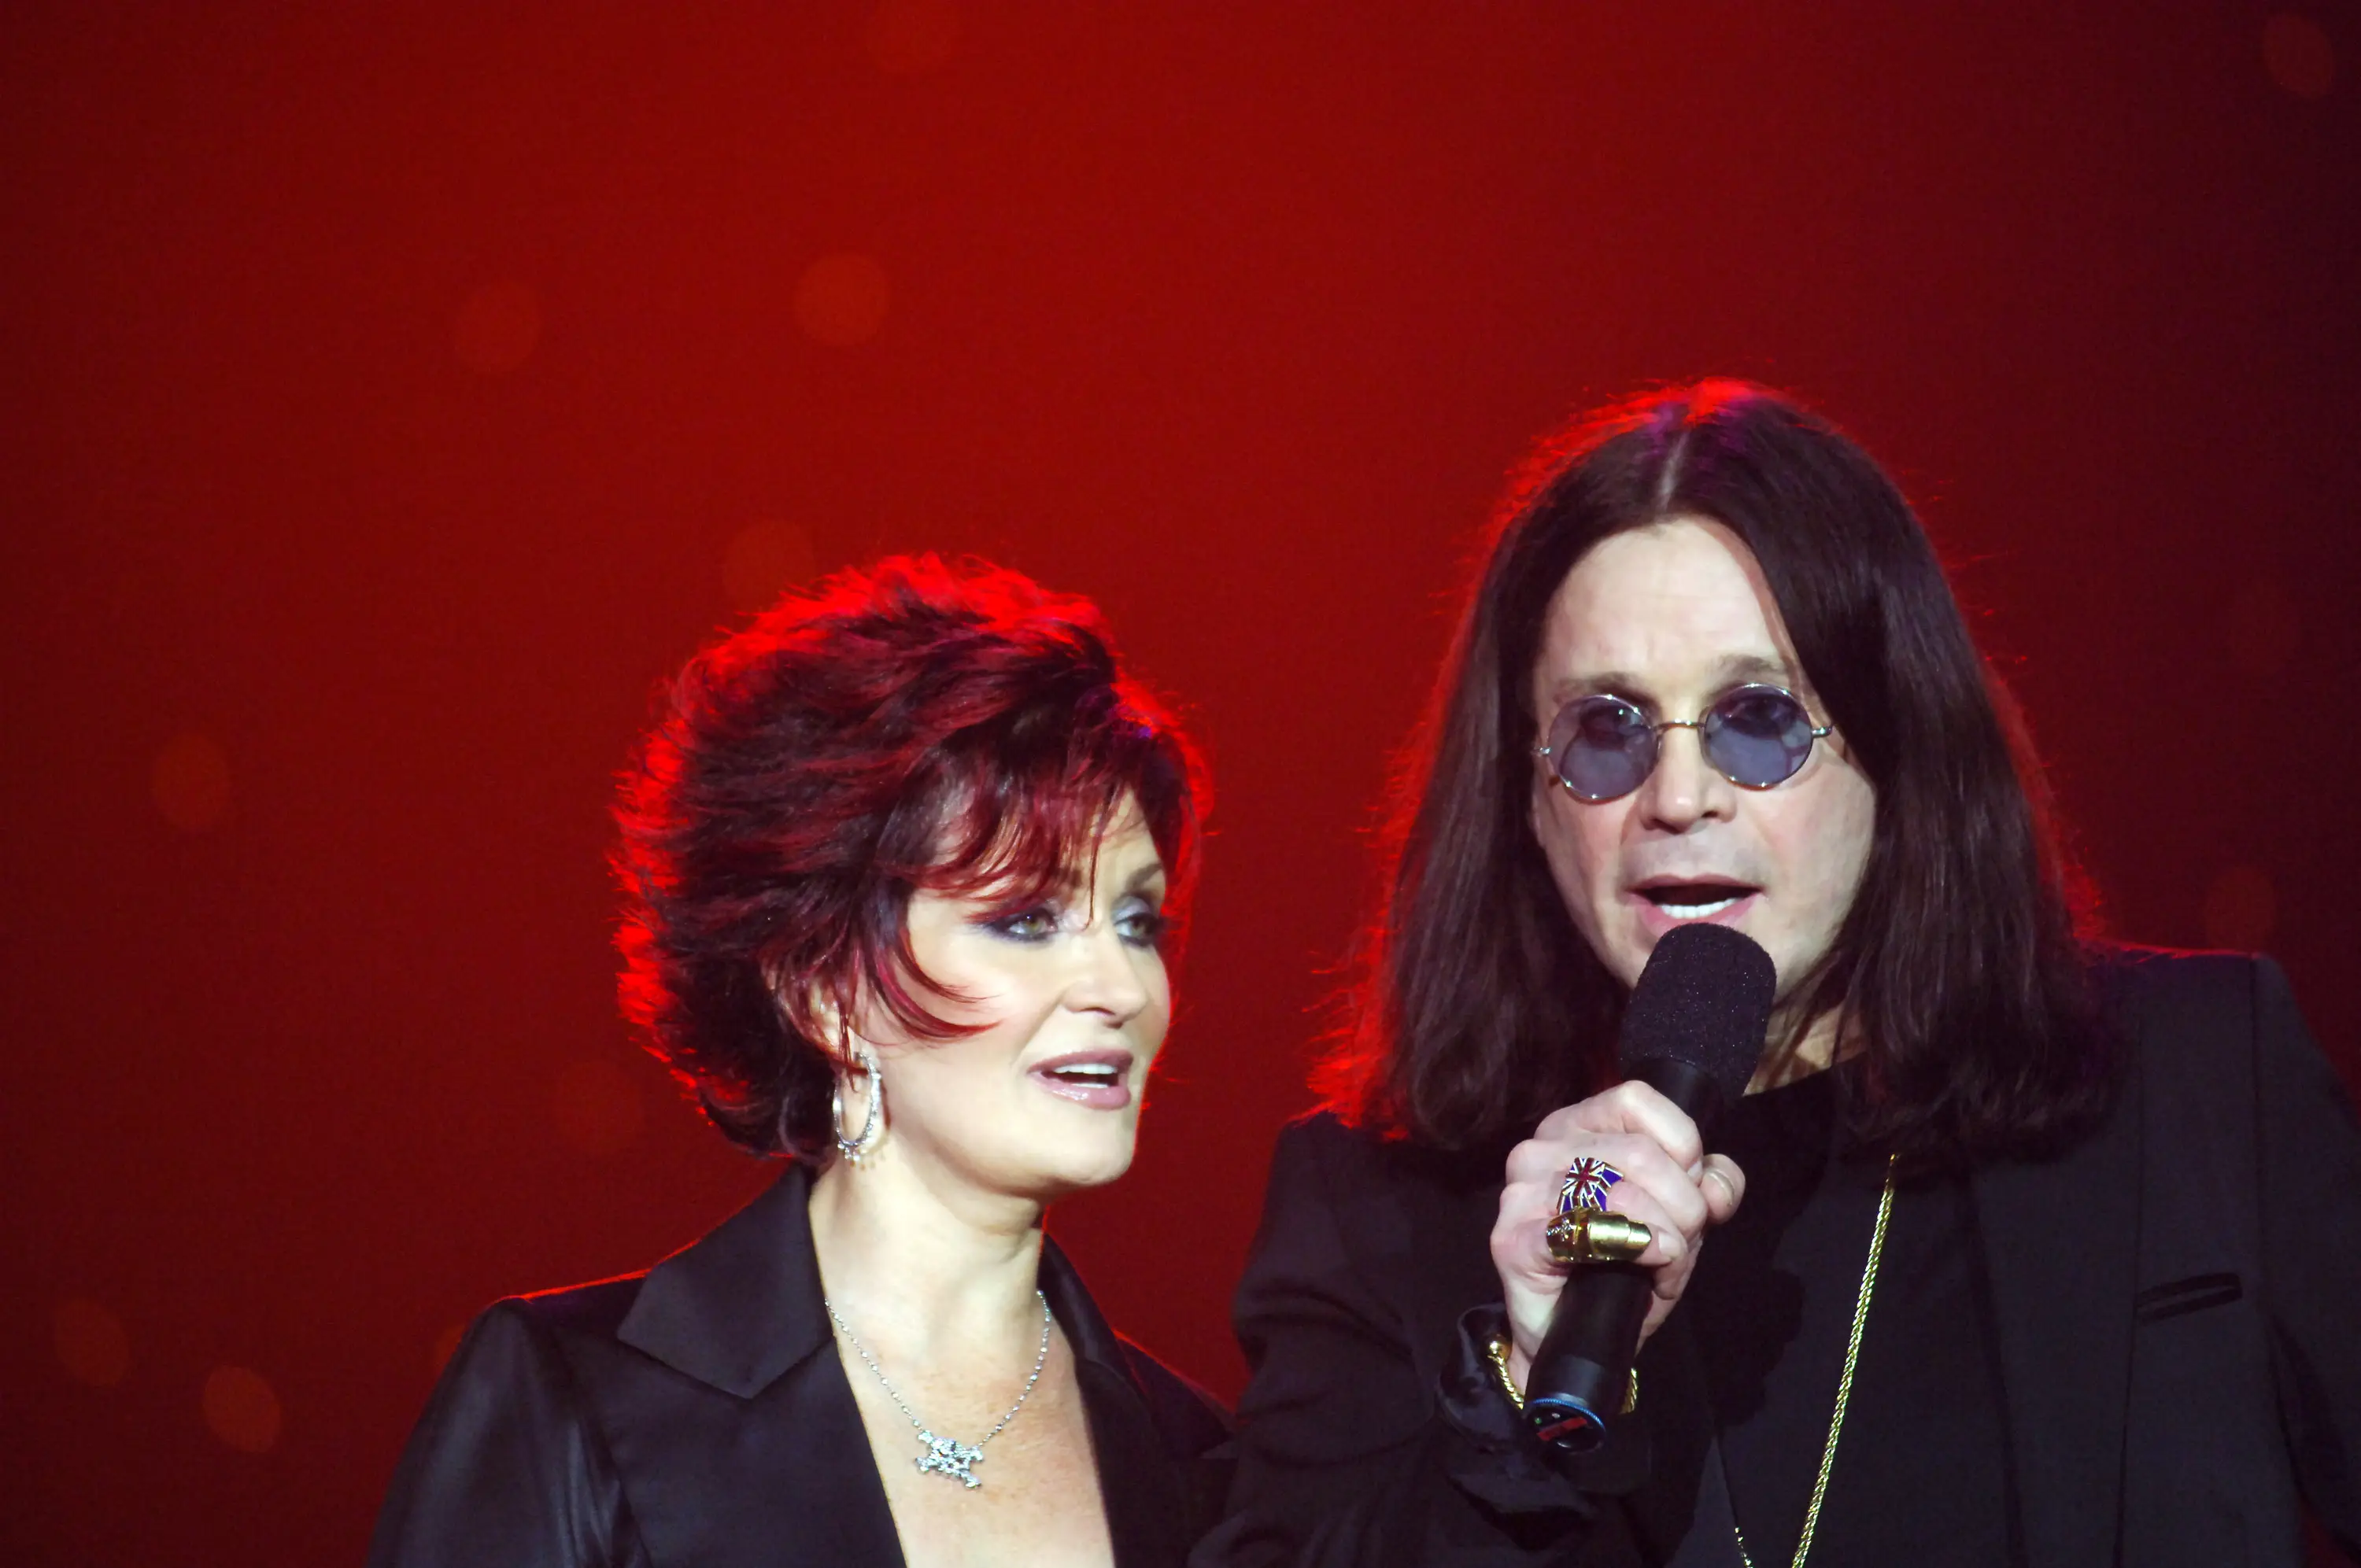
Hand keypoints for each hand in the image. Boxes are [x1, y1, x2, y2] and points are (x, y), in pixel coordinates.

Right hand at [1489, 1081, 1745, 1388]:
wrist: (1570, 1337)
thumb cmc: (1625, 1267)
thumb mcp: (1680, 1220)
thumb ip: (1708, 1190)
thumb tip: (1716, 1185)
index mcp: (1578, 1125)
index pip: (1637, 1100)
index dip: (1682, 1146)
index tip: (1691, 1189)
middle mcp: (1542, 1146)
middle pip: (1639, 1151)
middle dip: (1683, 1204)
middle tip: (1682, 1241)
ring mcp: (1521, 1190)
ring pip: (1619, 1190)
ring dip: (1663, 1234)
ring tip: (1663, 1261)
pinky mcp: (1512, 1238)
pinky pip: (1584, 1231)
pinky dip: (1630, 1247)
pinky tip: (1641, 1262)